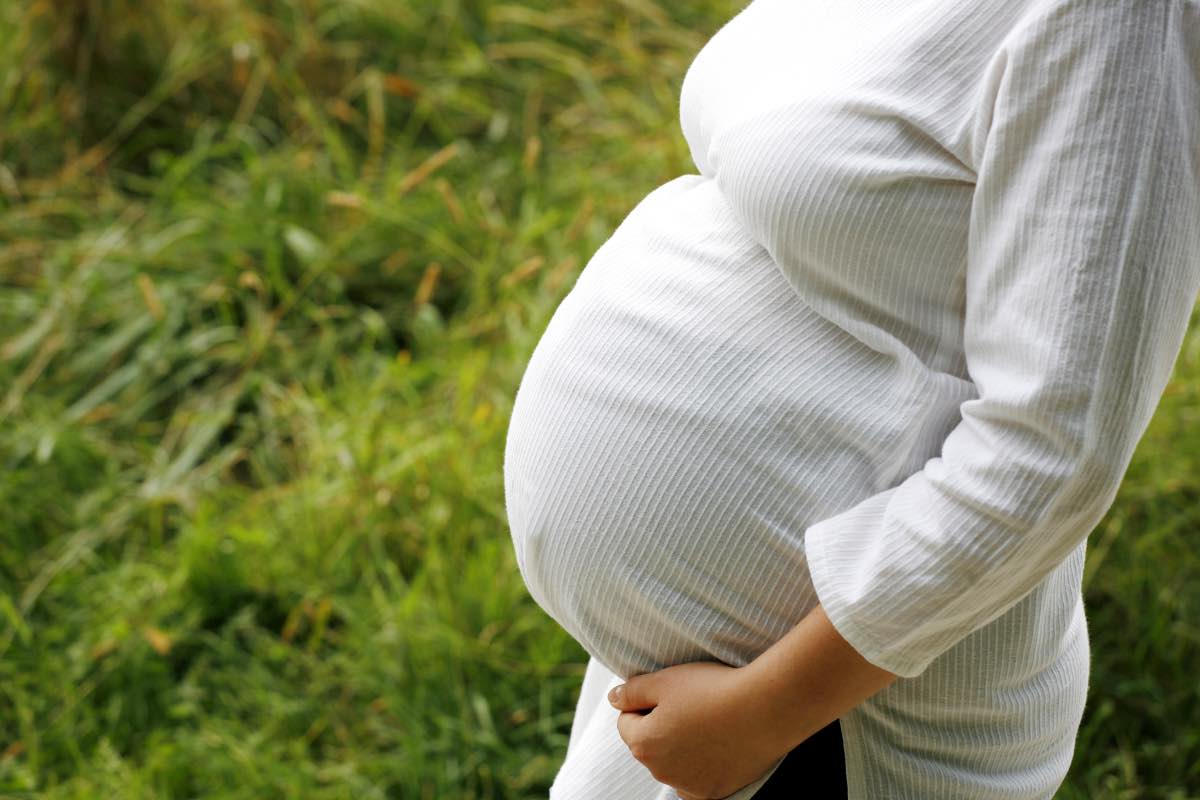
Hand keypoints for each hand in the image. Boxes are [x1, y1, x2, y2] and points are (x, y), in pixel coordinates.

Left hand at [608, 660, 785, 799]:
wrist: (764, 709)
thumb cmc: (712, 689)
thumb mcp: (665, 680)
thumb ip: (632, 690)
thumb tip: (614, 699)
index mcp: (643, 744)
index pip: (626, 721)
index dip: (644, 702)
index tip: (670, 692)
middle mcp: (661, 772)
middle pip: (649, 744)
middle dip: (661, 726)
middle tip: (692, 704)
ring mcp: (689, 786)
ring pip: (672, 763)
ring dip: (680, 747)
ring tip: (708, 722)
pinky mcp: (715, 793)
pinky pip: (696, 780)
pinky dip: (701, 765)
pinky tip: (718, 744)